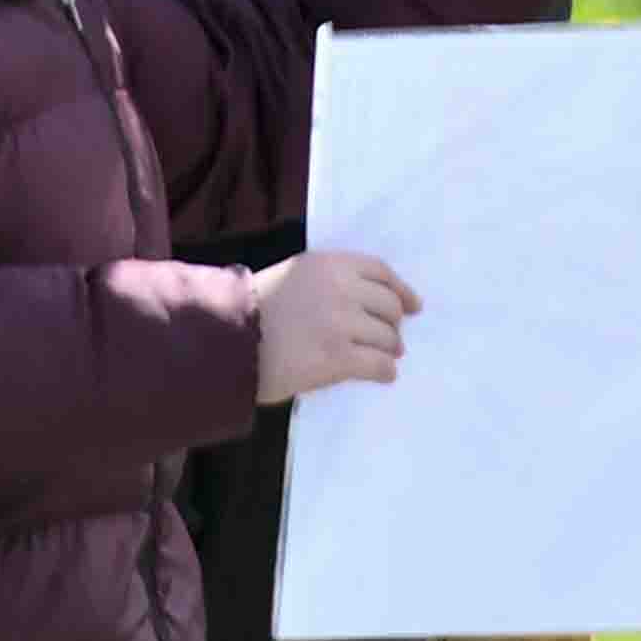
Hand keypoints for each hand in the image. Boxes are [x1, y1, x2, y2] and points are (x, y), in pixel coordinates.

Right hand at [251, 248, 418, 401]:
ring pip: (388, 338)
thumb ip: (330, 281)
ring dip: (388, 350)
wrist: (226, 343)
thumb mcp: (293, 277)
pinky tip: (382, 375)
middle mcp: (340, 288)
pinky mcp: (338, 357)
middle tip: (390, 340)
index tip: (413, 305)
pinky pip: (380, 365)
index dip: (401, 290)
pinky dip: (385, 372)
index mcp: (328, 264)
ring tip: (381, 358)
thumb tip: (373, 305)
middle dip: (392, 325)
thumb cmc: (253, 314)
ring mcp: (341, 323)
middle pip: (389, 306)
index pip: (380, 271)